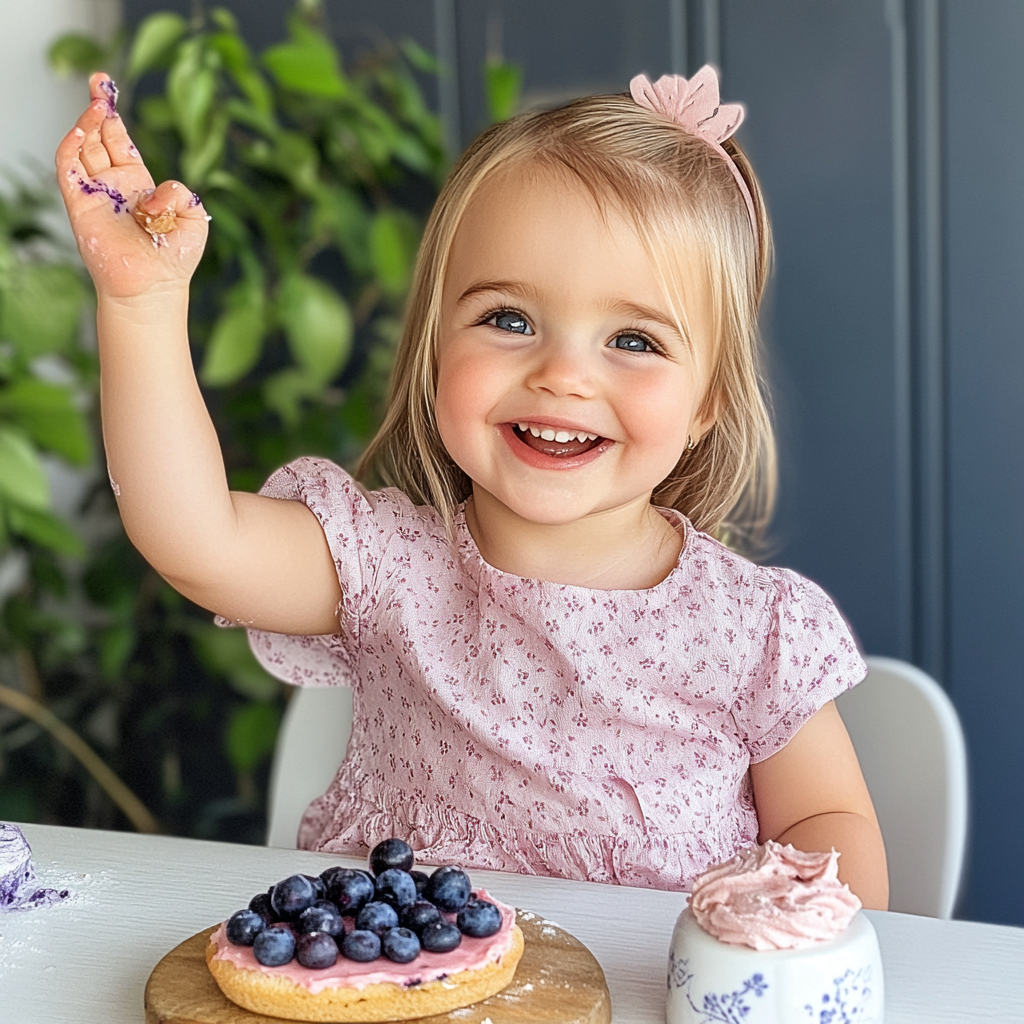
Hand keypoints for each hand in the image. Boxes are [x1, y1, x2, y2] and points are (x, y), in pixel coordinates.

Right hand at [56, 72, 209, 299]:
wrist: (154, 287)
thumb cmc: (175, 260)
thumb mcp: (195, 219)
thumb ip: (184, 194)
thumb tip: (155, 193)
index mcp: (139, 184)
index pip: (120, 140)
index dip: (113, 114)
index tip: (107, 86)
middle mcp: (114, 185)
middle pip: (98, 135)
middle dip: (97, 107)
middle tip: (99, 81)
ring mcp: (95, 193)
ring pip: (83, 147)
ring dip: (88, 122)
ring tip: (99, 103)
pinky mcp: (80, 205)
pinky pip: (68, 168)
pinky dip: (72, 146)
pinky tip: (84, 130)